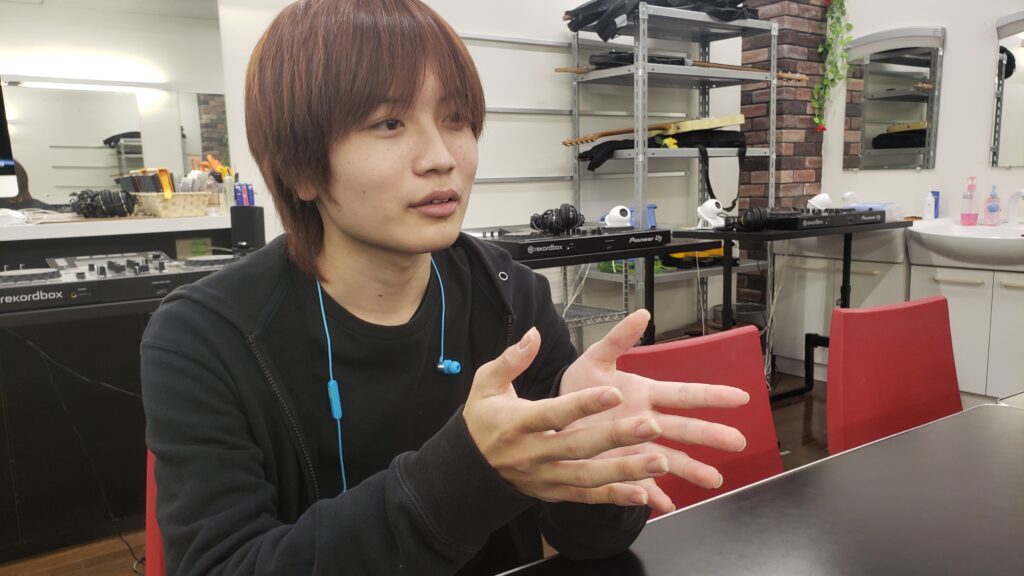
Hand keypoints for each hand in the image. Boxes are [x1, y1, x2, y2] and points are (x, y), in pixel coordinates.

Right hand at [463, 327, 676, 507]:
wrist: (470, 469)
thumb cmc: (483, 419)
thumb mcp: (486, 384)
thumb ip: (512, 360)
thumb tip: (534, 334)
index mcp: (518, 423)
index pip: (554, 414)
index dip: (583, 405)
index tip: (614, 392)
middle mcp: (534, 453)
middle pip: (579, 446)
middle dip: (617, 437)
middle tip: (652, 425)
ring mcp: (546, 477)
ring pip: (589, 476)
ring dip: (626, 471)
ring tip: (661, 462)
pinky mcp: (555, 493)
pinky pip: (588, 497)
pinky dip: (616, 497)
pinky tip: (645, 493)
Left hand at [560, 309, 750, 513]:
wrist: (554, 416)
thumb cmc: (579, 388)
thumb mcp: (596, 359)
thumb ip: (619, 339)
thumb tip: (643, 313)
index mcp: (645, 395)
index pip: (683, 394)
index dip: (711, 395)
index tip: (740, 396)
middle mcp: (647, 423)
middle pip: (684, 428)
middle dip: (710, 435)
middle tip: (738, 441)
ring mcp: (636, 448)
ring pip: (670, 460)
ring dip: (691, 470)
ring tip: (713, 480)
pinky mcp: (620, 468)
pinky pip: (639, 484)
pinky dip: (653, 495)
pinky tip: (667, 504)